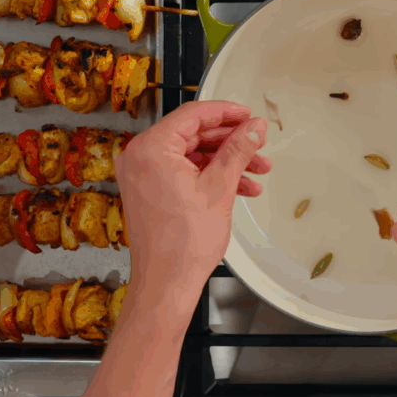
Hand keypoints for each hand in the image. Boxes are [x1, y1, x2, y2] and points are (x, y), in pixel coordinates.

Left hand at [114, 101, 269, 314]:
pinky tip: (239, 187)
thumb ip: (237, 149)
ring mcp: (142, 174)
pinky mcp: (148, 190)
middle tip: (257, 143)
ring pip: (192, 154)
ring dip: (225, 161)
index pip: (193, 115)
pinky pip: (183, 171)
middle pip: (193, 134)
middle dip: (230, 141)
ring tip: (256, 169)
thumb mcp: (219, 187)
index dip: (226, 113)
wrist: (167, 283)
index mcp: (151, 149)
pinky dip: (210, 176)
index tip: (247, 115)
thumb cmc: (183, 245)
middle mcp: (140, 157)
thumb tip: (253, 127)